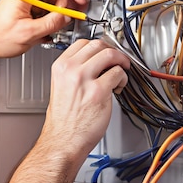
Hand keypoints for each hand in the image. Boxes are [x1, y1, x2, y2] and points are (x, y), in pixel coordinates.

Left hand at [0, 0, 88, 58]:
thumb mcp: (28, 33)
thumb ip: (51, 23)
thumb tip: (67, 17)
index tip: (82, 1)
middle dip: (63, 9)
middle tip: (64, 22)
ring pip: (54, 4)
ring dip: (56, 18)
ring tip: (49, 30)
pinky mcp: (29, 8)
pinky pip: (47, 11)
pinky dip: (50, 21)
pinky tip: (43, 32)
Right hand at [41, 38, 129, 163]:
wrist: (63, 140)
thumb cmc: (63, 120)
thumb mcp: (60, 86)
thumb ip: (74, 72)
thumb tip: (95, 62)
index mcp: (60, 67)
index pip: (82, 43)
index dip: (98, 46)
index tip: (105, 51)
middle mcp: (71, 70)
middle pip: (98, 45)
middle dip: (112, 51)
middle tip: (118, 60)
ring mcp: (84, 79)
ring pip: (110, 54)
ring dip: (120, 62)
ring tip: (121, 72)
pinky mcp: (98, 91)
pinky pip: (118, 74)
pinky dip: (123, 79)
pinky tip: (117, 88)